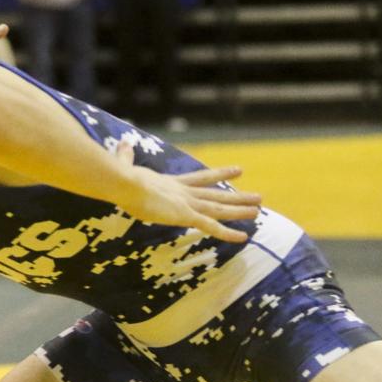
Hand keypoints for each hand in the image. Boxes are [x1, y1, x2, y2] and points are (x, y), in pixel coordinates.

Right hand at [112, 141, 259, 242]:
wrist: (125, 183)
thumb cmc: (122, 178)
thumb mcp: (125, 167)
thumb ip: (126, 158)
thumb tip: (122, 145)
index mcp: (171, 182)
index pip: (200, 178)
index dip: (219, 175)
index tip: (237, 170)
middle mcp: (183, 192)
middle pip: (215, 194)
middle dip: (237, 196)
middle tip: (258, 196)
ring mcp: (186, 203)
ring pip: (218, 208)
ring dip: (239, 209)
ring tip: (259, 208)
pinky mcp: (185, 215)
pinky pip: (211, 226)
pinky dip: (228, 232)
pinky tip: (244, 237)